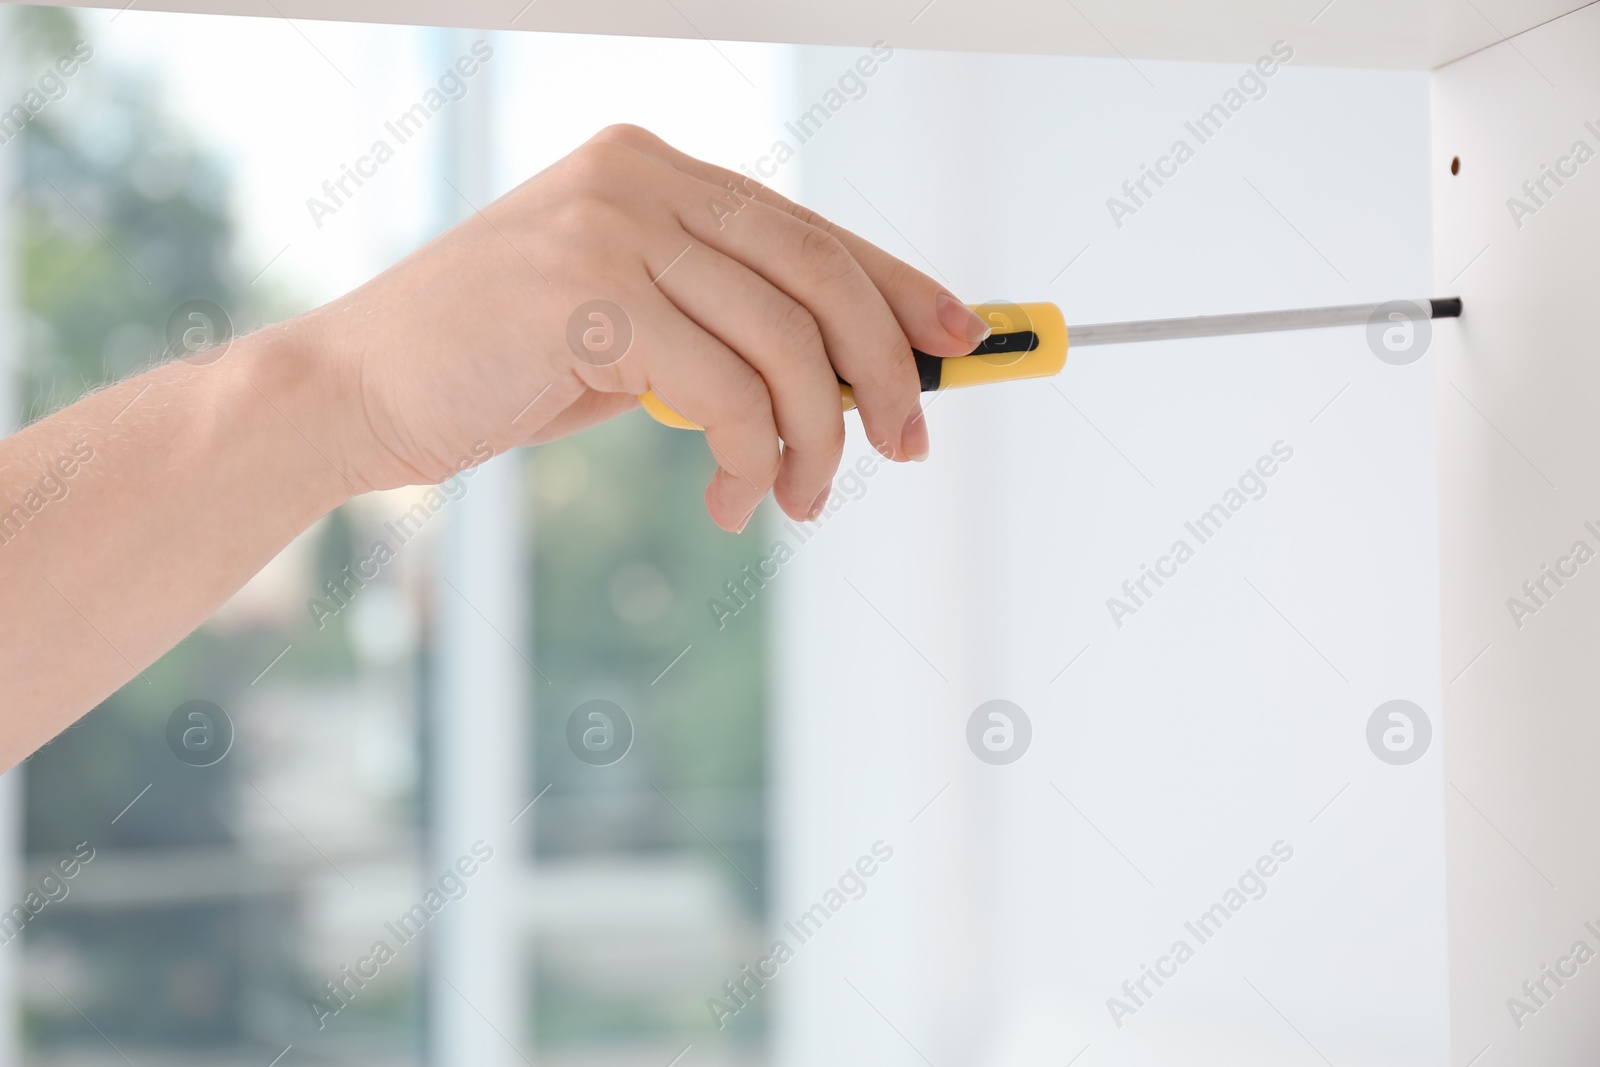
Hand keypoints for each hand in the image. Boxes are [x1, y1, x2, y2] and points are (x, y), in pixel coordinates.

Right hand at [291, 124, 991, 530]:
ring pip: (782, 337)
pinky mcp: (586, 294)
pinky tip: (733, 496)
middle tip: (911, 444)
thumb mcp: (629, 330)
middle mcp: (639, 177)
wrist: (356, 391)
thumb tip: (854, 374)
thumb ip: (722, 327)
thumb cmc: (498, 367)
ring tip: (803, 497)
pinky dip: (752, 456)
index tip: (964, 338)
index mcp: (655, 169)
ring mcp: (610, 226)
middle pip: (817, 270)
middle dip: (885, 367)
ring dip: (817, 436)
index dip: (900, 284)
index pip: (809, 227)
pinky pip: (725, 389)